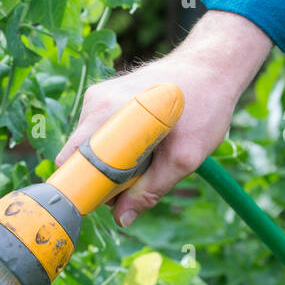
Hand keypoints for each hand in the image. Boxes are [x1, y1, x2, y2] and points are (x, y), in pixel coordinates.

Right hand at [57, 11, 272, 227]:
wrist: (214, 65)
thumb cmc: (205, 105)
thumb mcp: (184, 157)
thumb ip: (150, 191)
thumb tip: (122, 220)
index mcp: (105, 113)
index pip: (70, 160)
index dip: (83, 186)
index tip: (106, 199)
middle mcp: (95, 102)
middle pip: (80, 156)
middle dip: (104, 176)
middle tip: (140, 179)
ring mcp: (99, 97)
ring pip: (92, 146)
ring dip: (115, 161)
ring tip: (151, 154)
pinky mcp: (106, 96)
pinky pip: (102, 133)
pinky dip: (119, 145)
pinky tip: (147, 140)